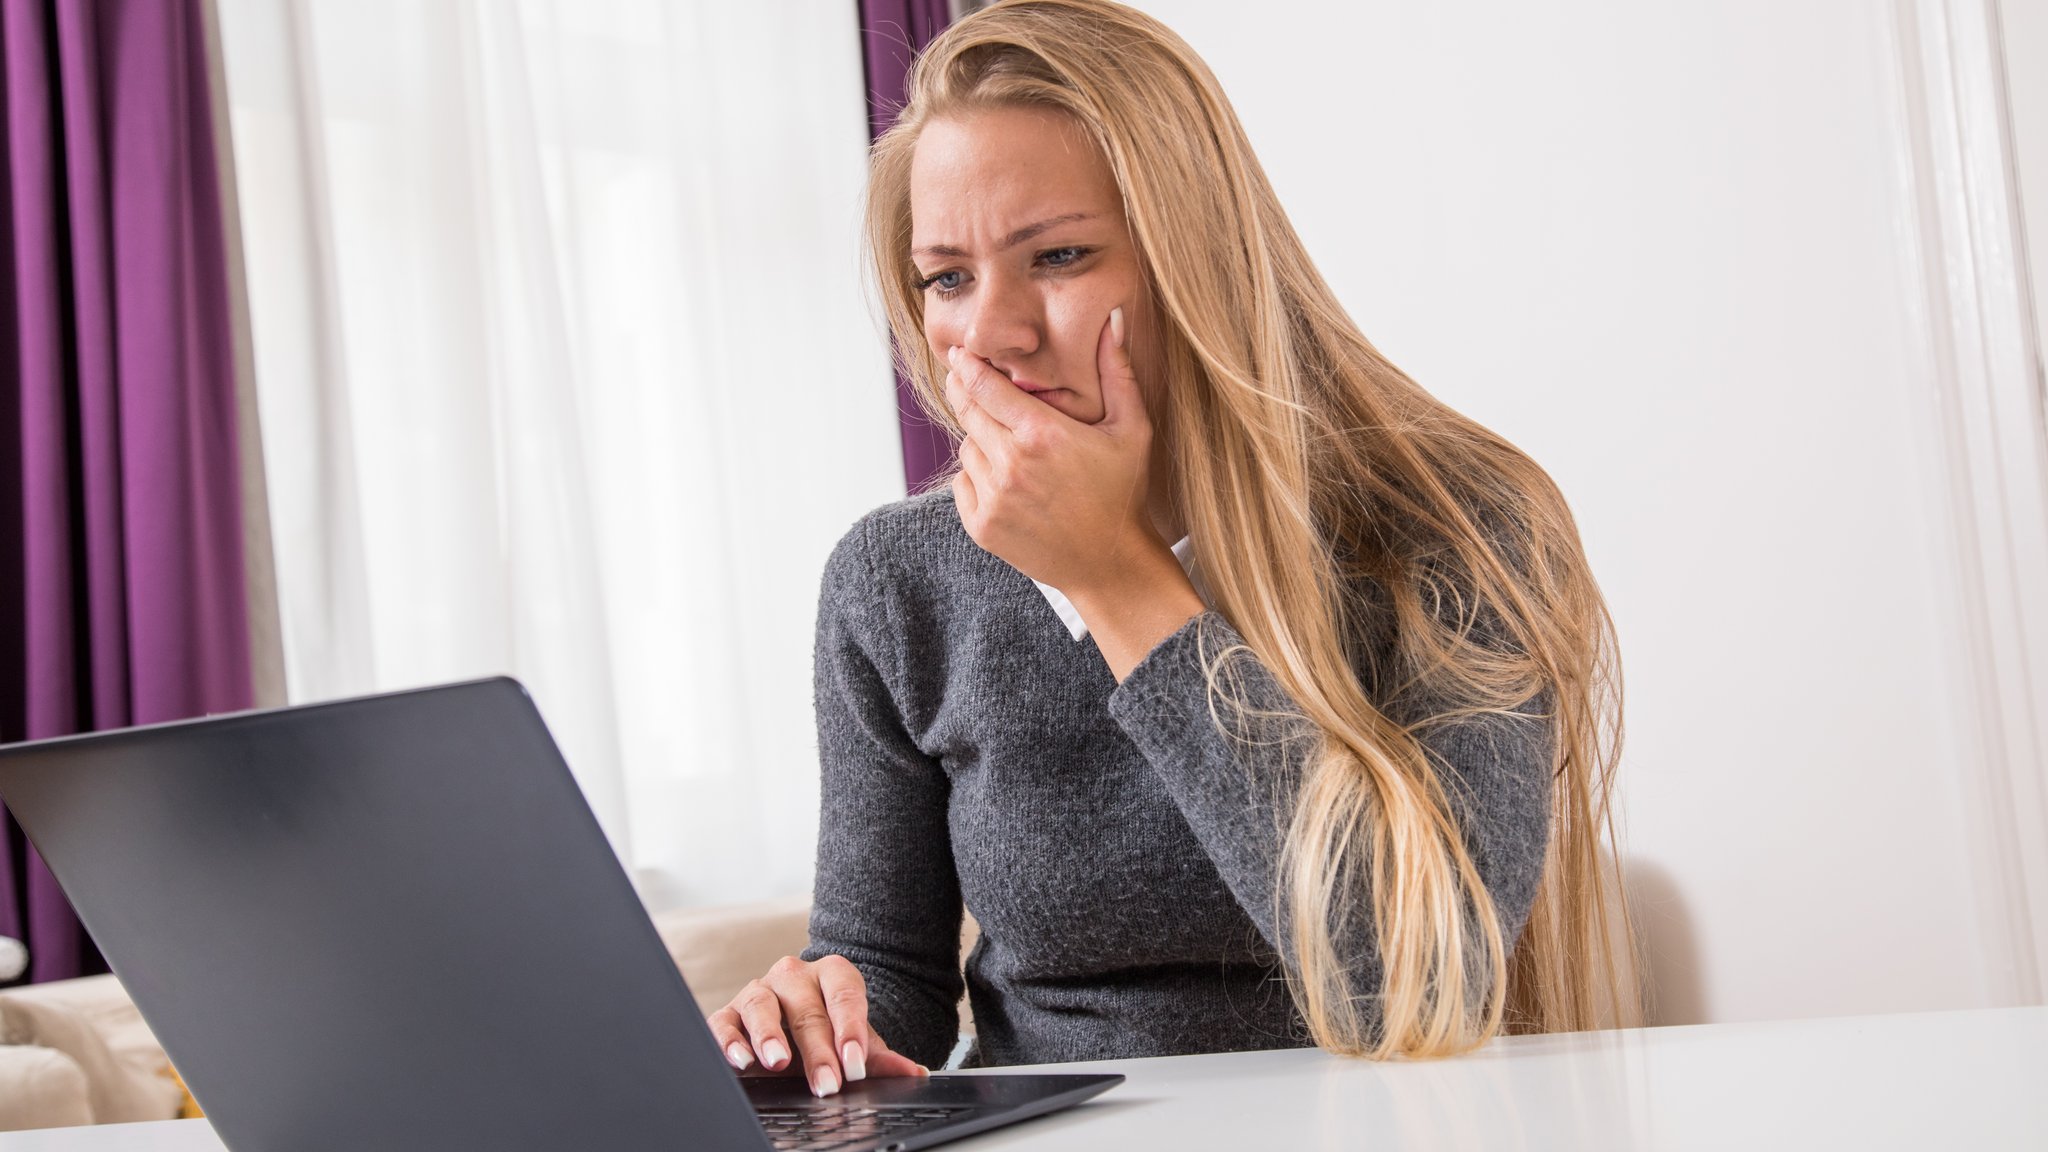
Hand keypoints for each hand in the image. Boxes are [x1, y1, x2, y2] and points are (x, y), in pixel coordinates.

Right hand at [707, 954, 928, 1097]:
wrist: (797, 1022)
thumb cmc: (829, 1031)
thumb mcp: (857, 1043)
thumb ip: (881, 1058)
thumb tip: (913, 1073)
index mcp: (832, 974)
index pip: (844, 995)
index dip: (851, 1029)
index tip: (855, 1063)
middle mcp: (793, 976)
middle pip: (805, 1008)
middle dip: (817, 1050)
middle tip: (827, 1082)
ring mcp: (759, 991)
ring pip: (761, 1004)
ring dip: (769, 1035)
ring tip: (779, 1061)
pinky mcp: (729, 1013)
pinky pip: (724, 1022)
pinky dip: (729, 1040)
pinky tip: (741, 1061)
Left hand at [945, 307, 1168, 595]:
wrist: (1110, 563)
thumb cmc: (1123, 492)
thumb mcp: (1132, 428)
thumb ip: (1117, 371)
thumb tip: (1114, 318)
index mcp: (1042, 434)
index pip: (984, 385)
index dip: (968, 364)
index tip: (961, 352)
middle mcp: (1011, 465)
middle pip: (967, 411)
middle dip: (967, 393)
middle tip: (972, 383)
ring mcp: (993, 498)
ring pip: (966, 447)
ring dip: (981, 440)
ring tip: (1014, 448)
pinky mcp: (981, 526)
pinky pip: (963, 482)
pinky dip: (979, 476)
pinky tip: (1010, 481)